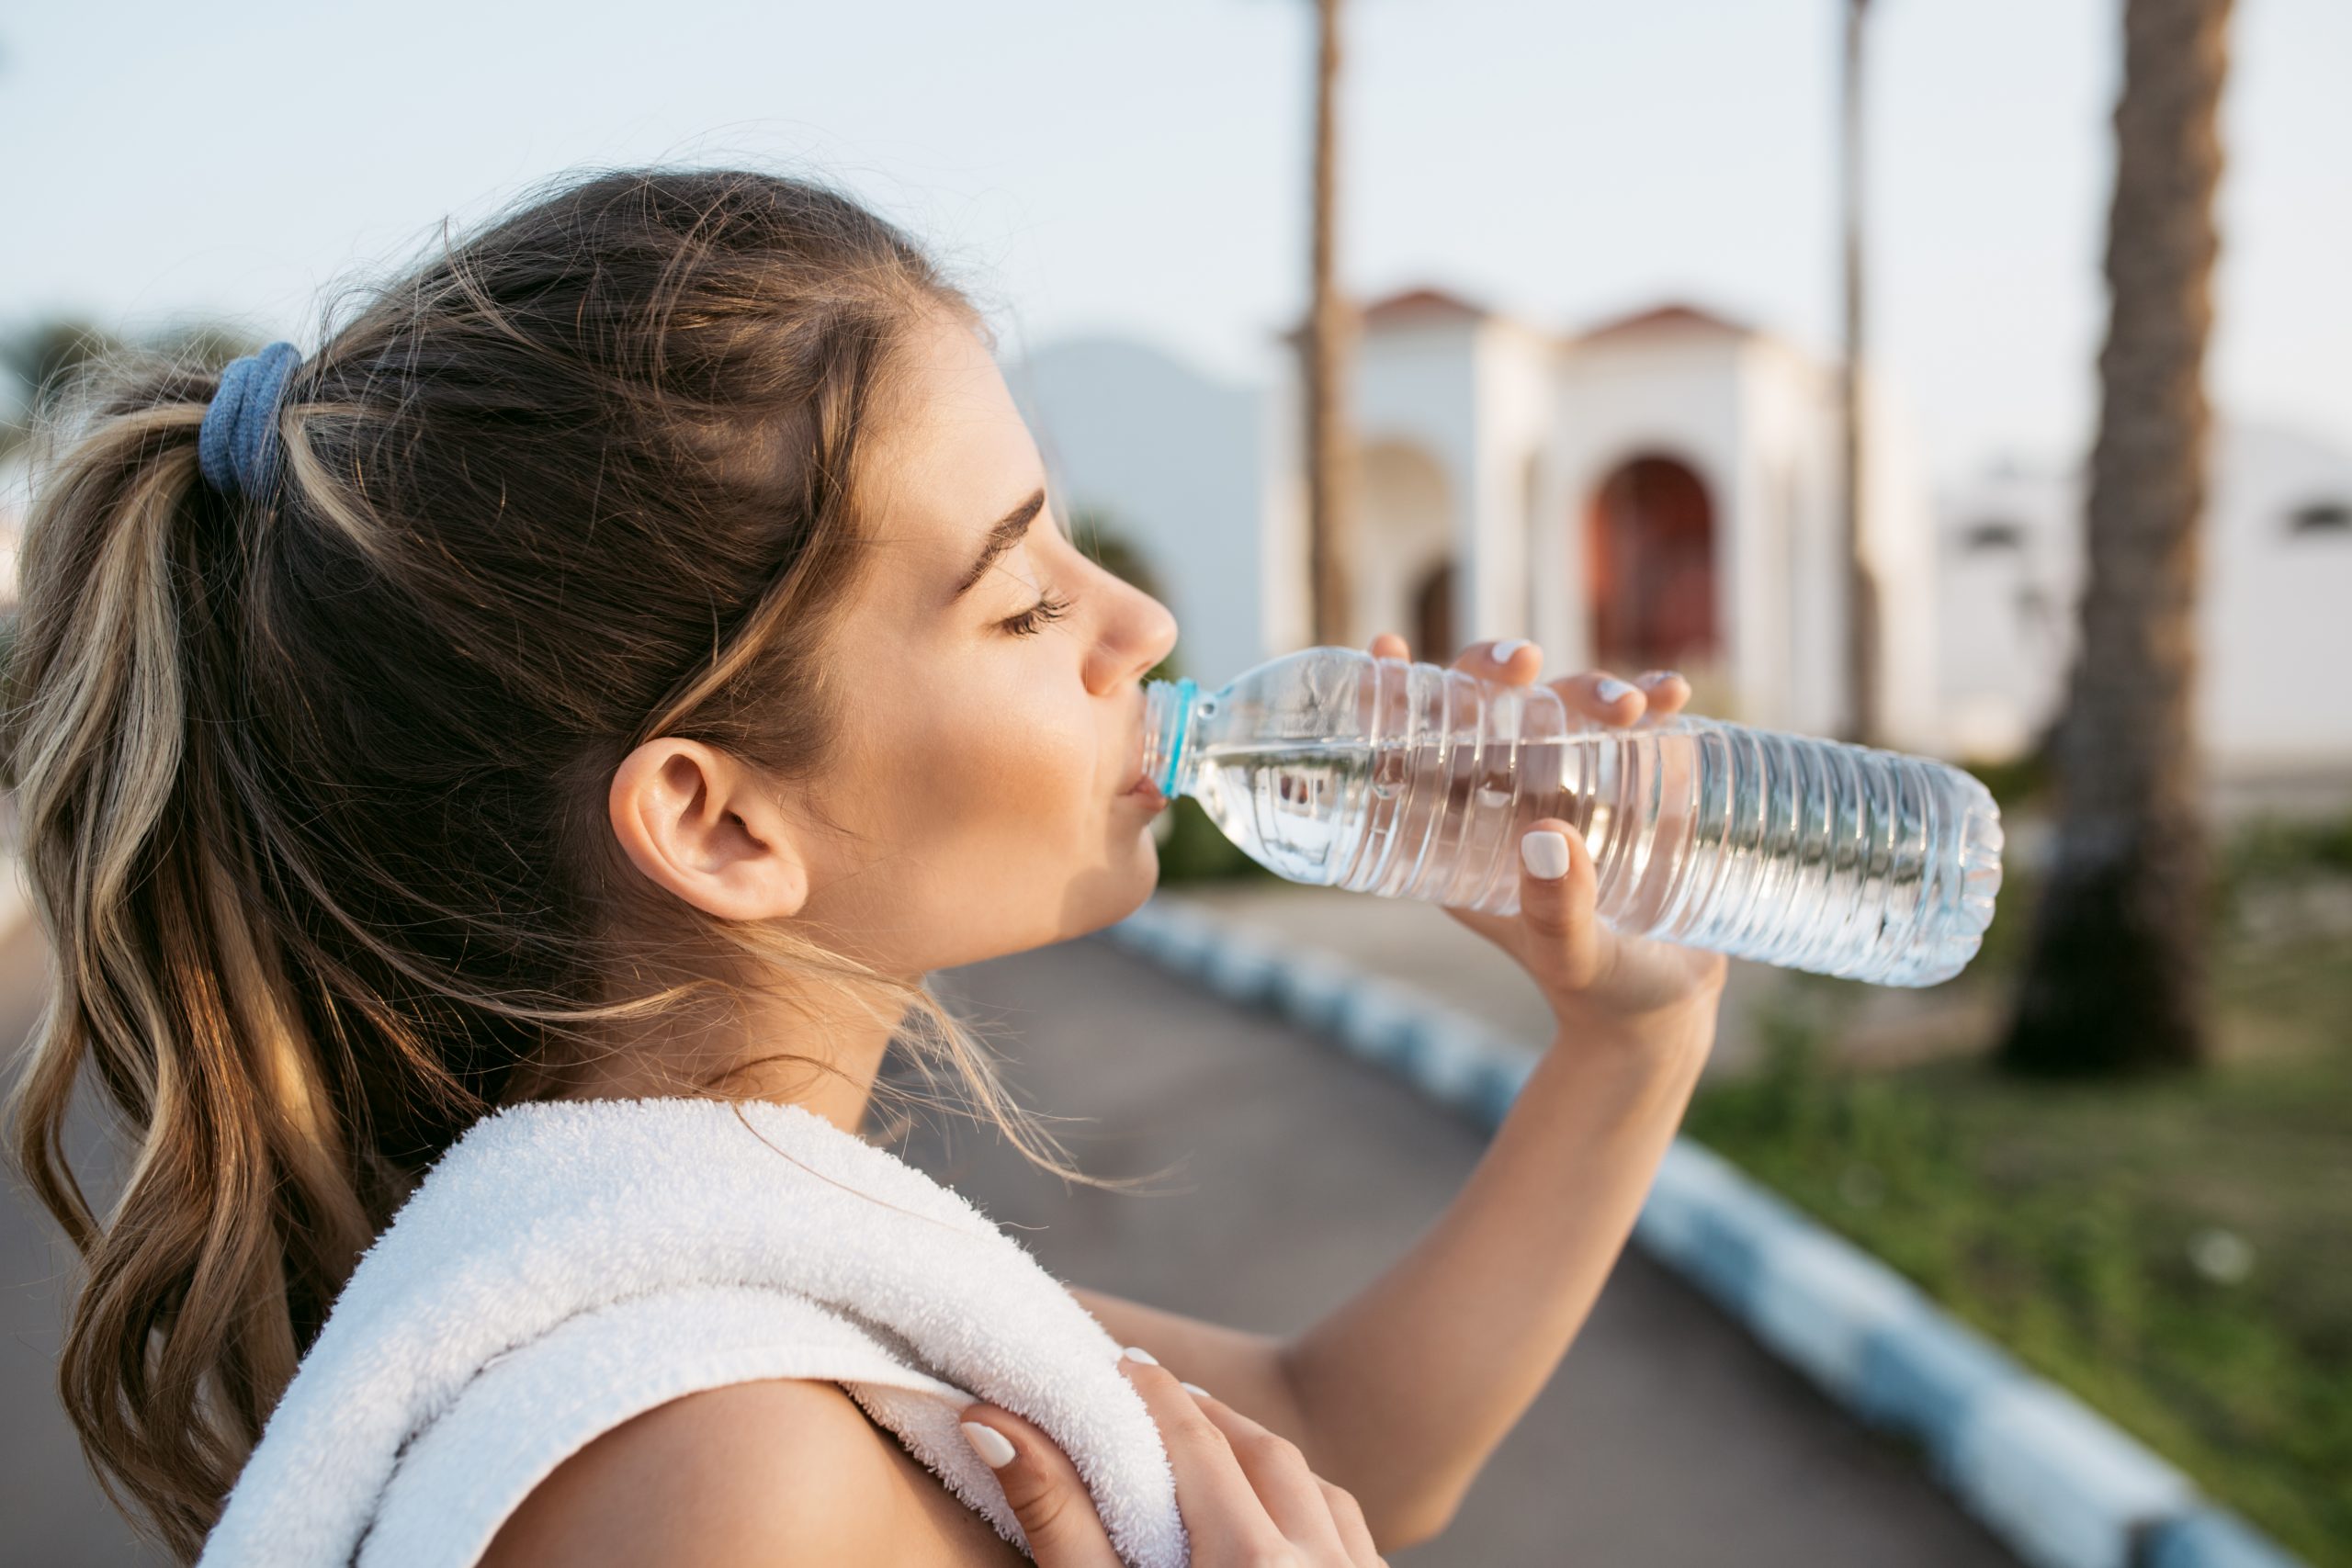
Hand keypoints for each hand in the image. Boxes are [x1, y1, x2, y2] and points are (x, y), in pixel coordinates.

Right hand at [960, 1348, 1386, 1565]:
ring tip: (1213, 1454)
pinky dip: (1312, 1512)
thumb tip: (993, 1420)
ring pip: (1323, 1494)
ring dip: (1266, 1464)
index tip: (1116, 1365)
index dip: (1151, 1395)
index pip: (1196, 1441)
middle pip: (1266, 1455)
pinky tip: (1278, 1524)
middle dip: (1208, 1421)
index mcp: (1250, 1563)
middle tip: (1155, 1400)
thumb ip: (1059, 1519)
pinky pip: (1354, 1541)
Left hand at [1367, 632, 1727, 1042]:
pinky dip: (1651, 704)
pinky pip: (1630, 730)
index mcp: (1457, 839)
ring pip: (1556, 710)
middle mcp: (1504, 804)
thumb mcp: (1571, 956)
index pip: (1412, 757)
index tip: (1387, 651)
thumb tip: (1547, 837)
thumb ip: (1556, 911)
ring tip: (1632, 705)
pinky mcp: (1626, 789)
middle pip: (1482, 713)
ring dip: (1585, 689)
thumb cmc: (1597, 992)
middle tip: (1523, 664)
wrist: (1661, 1015)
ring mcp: (1566, 790)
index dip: (1396, 702)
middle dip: (1494, 673)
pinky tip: (1673, 695)